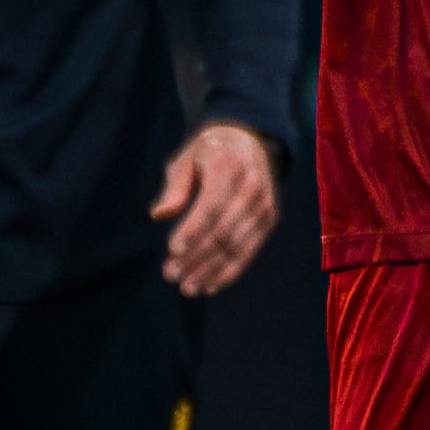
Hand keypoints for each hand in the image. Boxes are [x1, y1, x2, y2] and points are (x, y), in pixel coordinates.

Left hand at [151, 120, 280, 296]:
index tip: (172, 250)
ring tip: (187, 287)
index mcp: (229, 166)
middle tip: (171, 275)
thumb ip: (175, 187)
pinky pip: (249, 252)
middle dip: (196, 257)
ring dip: (210, 270)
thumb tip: (160, 215)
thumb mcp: (187, 159)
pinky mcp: (269, 220)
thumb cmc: (209, 153)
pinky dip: (229, 272)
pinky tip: (209, 285)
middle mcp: (252, 187)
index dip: (193, 230)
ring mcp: (264, 206)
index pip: (211, 205)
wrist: (250, 142)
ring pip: (236, 246)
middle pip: (223, 230)